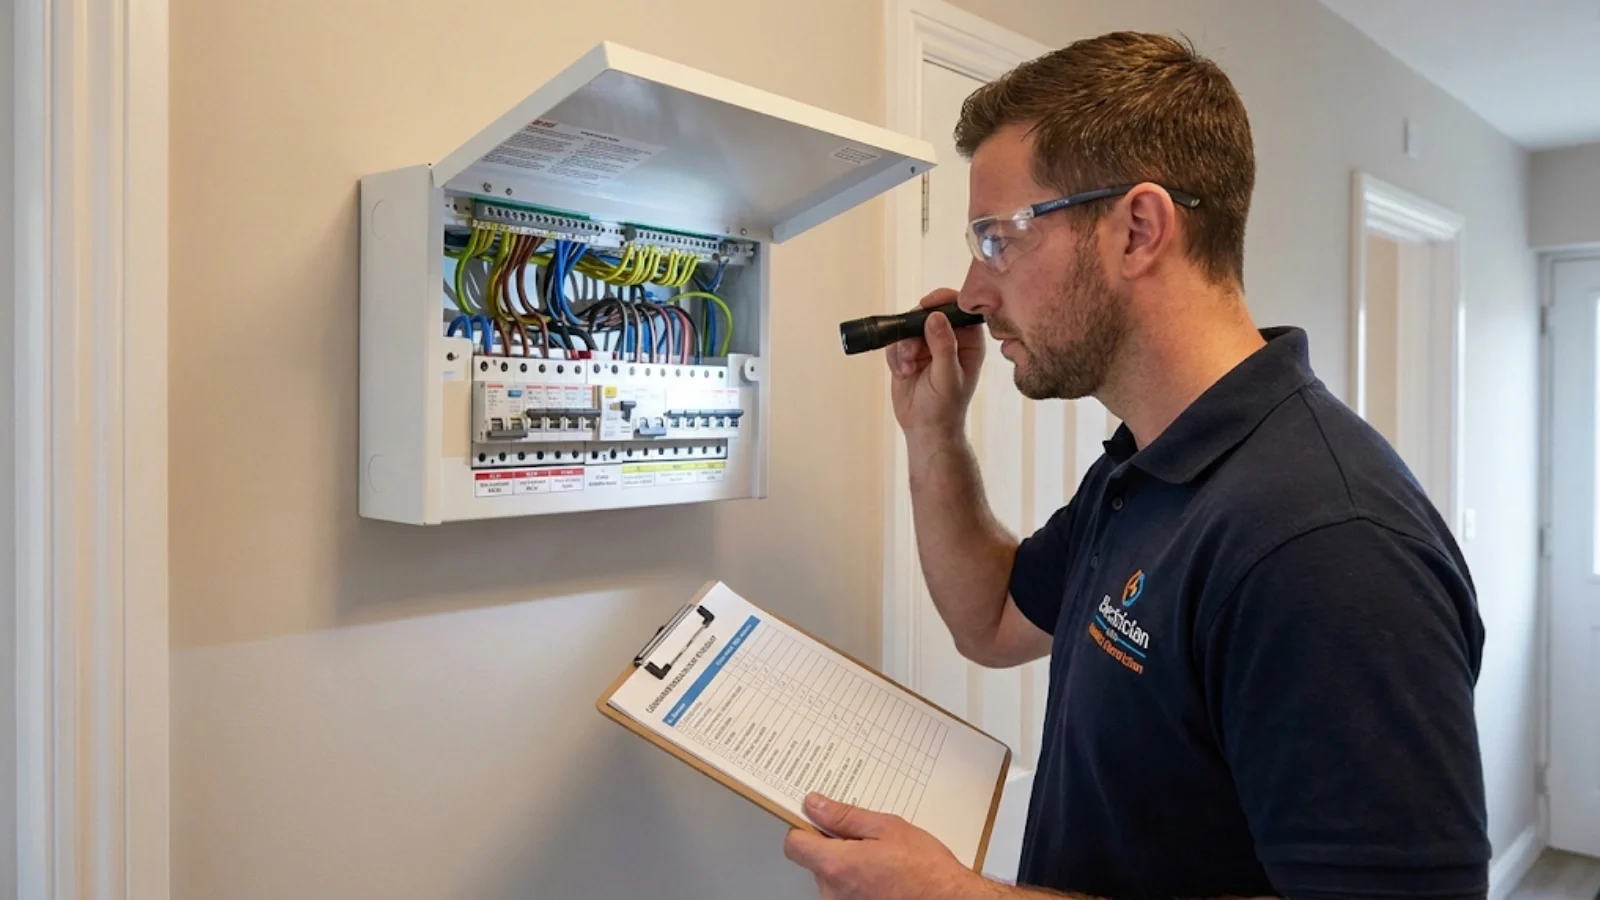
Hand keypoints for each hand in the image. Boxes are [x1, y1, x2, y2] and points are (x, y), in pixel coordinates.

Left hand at [783, 792, 994, 899]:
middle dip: (833, 843)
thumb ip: (844, 816)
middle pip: (814, 859)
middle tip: (864, 835)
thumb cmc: (926, 869)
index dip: (803, 827)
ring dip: (847, 862)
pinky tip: (882, 872)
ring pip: (831, 874)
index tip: (815, 817)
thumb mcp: (887, 827)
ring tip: (880, 856)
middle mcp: (834, 892)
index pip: (794, 844)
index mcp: (838, 866)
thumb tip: (814, 804)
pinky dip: (857, 878)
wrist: (949, 899)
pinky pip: (844, 889)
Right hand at [887, 289, 984, 439]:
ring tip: (907, 369)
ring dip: (903, 346)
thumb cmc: (944, 407)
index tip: (927, 306)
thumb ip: (943, 346)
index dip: (944, 301)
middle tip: (911, 351)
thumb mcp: (947, 377)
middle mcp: (949, 338)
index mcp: (969, 341)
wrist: (924, 428)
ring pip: (908, 326)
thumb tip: (935, 316)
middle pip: (929, 312)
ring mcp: (927, 344)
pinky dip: (895, 356)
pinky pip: (896, 340)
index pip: (960, 308)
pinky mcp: (909, 352)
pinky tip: (902, 373)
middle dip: (915, 330)